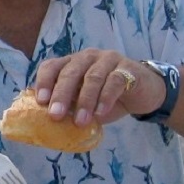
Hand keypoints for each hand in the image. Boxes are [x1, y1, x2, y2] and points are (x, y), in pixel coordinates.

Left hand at [33, 49, 165, 125]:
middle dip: (61, 94)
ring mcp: (108, 60)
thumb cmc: (107, 99)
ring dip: (85, 100)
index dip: (44, 82)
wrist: (143, 94)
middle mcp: (87, 57)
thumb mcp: (84, 104)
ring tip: (81, 121)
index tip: (40, 102)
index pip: (51, 66)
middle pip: (70, 72)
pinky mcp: (127, 69)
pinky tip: (101, 113)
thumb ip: (69, 108)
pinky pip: (114, 81)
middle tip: (55, 115)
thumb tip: (48, 125)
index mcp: (72, 63)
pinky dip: (106, 98)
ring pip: (92, 77)